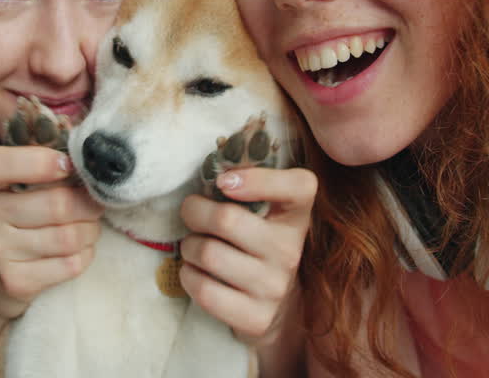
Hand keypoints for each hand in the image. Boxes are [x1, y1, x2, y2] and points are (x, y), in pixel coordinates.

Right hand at [0, 145, 103, 320]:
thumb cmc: (17, 220)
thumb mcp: (16, 187)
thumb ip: (43, 162)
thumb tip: (85, 147)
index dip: (41, 162)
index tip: (67, 166)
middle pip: (57, 204)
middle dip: (87, 204)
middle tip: (93, 204)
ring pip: (69, 236)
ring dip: (90, 231)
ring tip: (87, 228)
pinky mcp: (15, 282)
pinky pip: (71, 264)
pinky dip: (85, 255)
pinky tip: (78, 251)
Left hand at [178, 166, 317, 344]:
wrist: (277, 306)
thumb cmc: (257, 241)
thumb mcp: (264, 210)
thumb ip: (244, 182)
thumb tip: (213, 169)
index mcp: (297, 214)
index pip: (299, 186)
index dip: (258, 178)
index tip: (224, 182)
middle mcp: (291, 250)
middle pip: (226, 219)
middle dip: (195, 212)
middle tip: (192, 213)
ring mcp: (275, 287)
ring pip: (208, 253)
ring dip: (189, 246)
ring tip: (195, 246)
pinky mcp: (257, 318)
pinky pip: (205, 290)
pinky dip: (188, 276)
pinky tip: (196, 272)